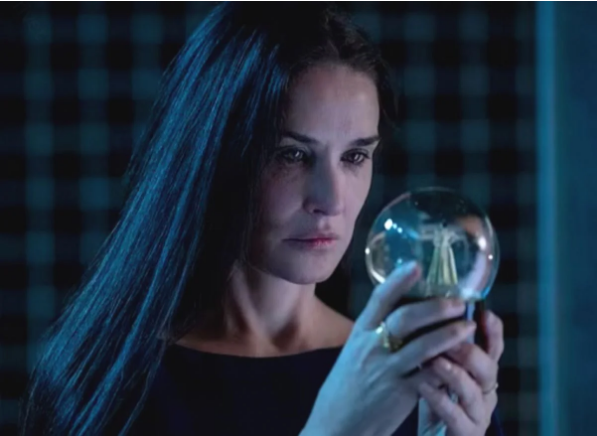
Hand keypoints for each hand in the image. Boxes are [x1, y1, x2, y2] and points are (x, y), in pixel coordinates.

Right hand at [301, 262, 476, 435]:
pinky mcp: (399, 394)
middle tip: (457, 301)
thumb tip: (403, 310)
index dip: (398, 280)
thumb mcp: (354, 351)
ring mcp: (385, 370)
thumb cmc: (347, 386)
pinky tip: (460, 360)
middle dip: (434, 307)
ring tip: (467, 326)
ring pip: (422, 347)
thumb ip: (376, 332)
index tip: (416, 265)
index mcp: (360, 332)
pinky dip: (446, 366)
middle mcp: (371, 347)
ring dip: (448, 335)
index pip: (379, 299)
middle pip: (405, 318)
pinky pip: (428, 376)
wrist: (336, 424)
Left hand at [417, 310, 503, 435]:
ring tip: (435, 360)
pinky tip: (424, 387)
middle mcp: (484, 390)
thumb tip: (431, 302)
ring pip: (474, 392)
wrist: (430, 433)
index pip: (493, 346)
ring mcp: (477, 413)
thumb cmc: (434, 392)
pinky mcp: (465, 433)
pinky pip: (457, 418)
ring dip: (455, 374)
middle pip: (488, 367)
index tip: (484, 313)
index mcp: (480, 369)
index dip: (492, 330)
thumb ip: (441, 338)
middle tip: (448, 337)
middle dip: (469, 351)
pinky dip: (441, 401)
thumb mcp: (439, 362)